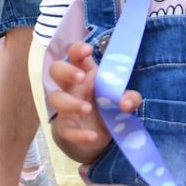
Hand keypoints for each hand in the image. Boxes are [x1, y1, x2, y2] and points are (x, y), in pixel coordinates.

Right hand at [48, 41, 141, 157]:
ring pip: (55, 98)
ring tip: (87, 108)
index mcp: (86, 72)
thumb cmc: (109, 105)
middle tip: (81, 77)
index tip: (87, 50)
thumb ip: (130, 98)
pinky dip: (79, 134)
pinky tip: (93, 136)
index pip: (75, 54)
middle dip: (66, 71)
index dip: (77, 49)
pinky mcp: (66, 127)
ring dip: (69, 102)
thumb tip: (126, 103)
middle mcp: (72, 86)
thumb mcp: (124, 100)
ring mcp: (66, 106)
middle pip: (56, 69)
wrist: (100, 134)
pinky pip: (66, 130)